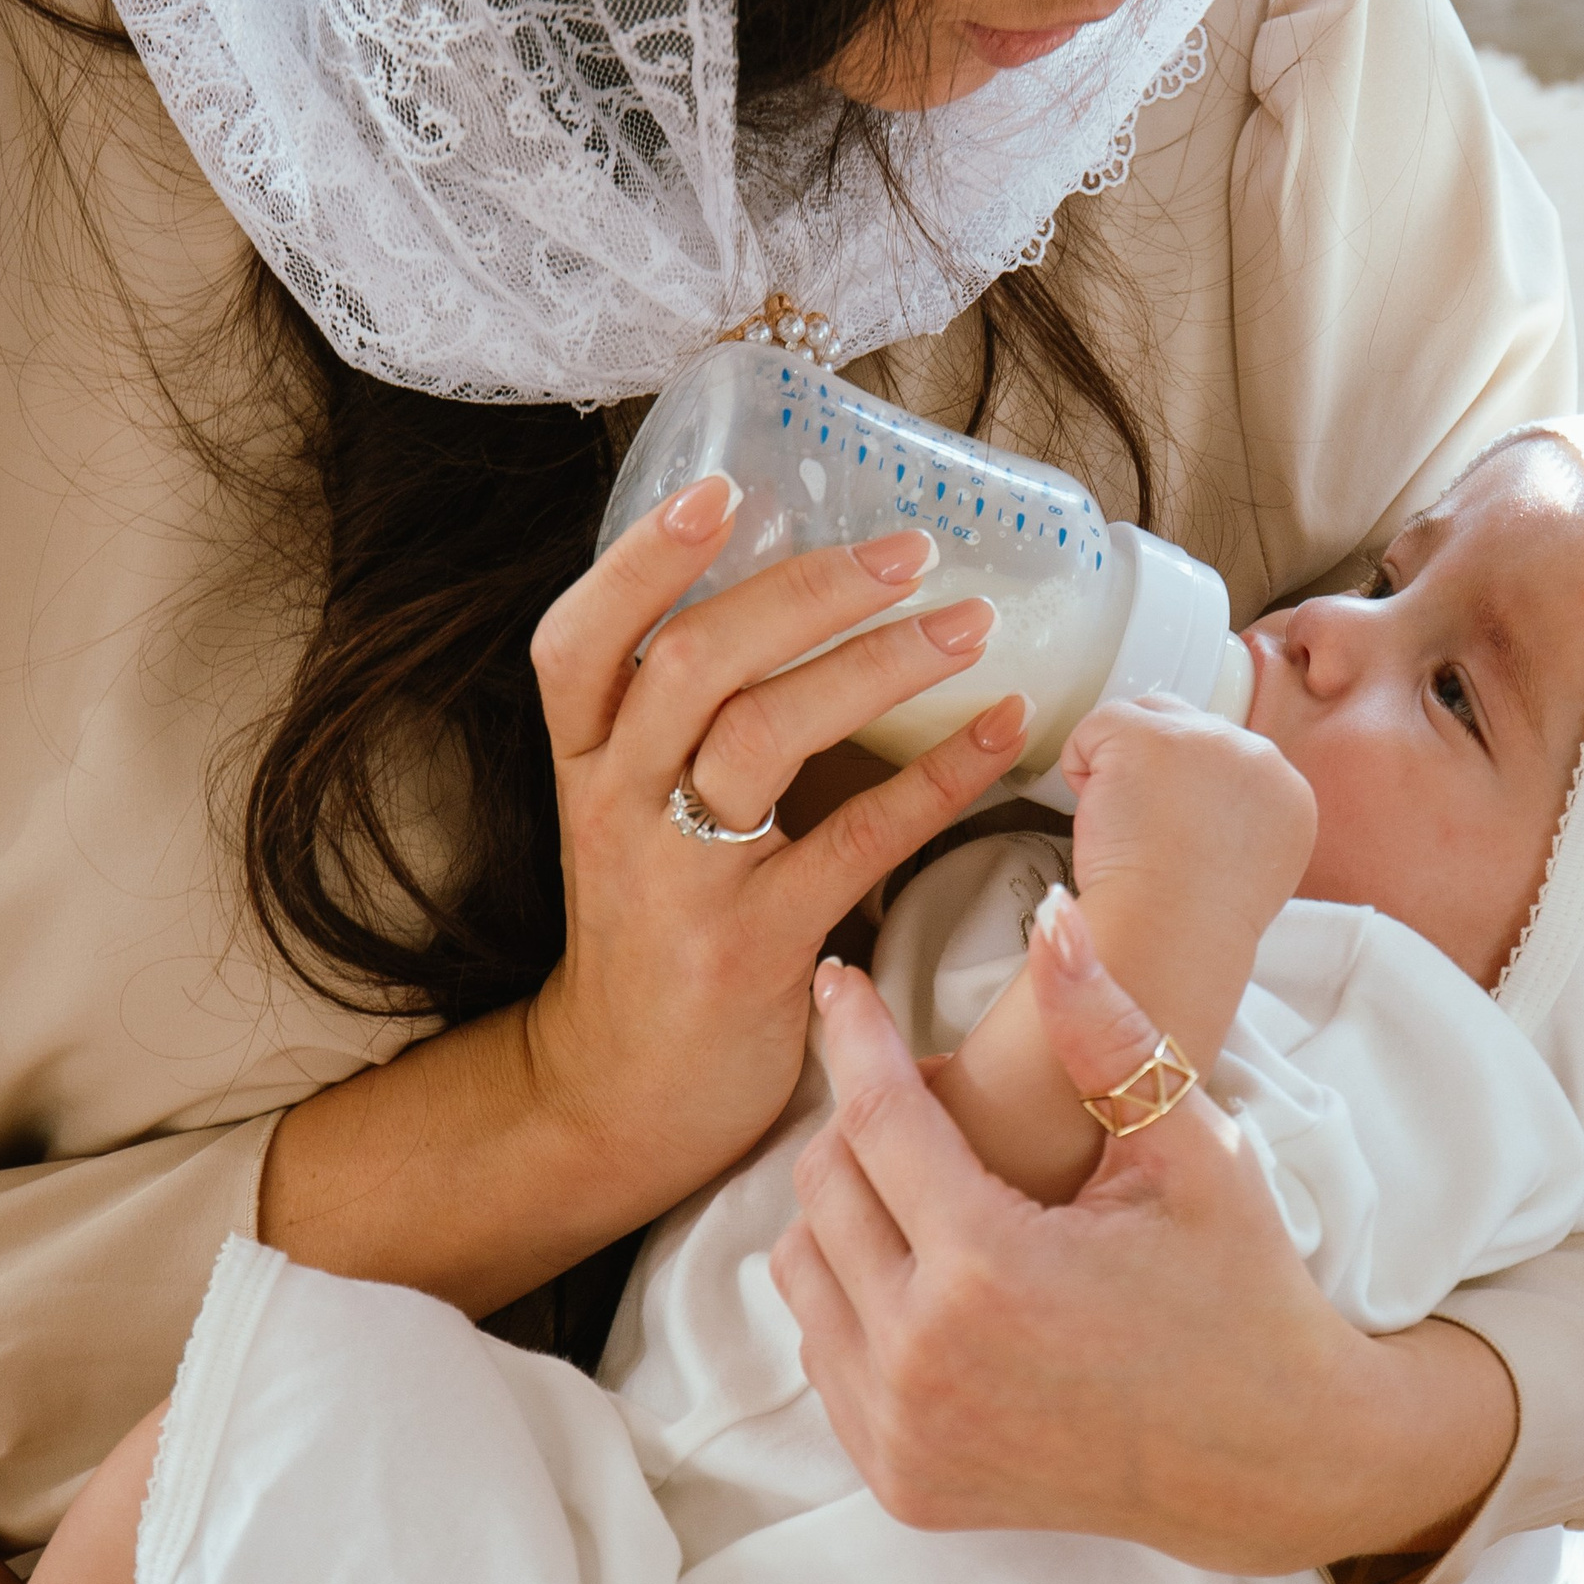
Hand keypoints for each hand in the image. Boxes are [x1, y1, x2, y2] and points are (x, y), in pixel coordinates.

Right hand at [519, 477, 1032, 1215]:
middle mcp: (613, 806)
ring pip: (765, 734)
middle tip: (911, 546)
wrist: (620, 1096)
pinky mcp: (751, 948)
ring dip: (879, 664)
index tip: (725, 487)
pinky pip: (856, 842)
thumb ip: (682, 723)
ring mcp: (677, 879)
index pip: (579, 637)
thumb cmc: (651, 929)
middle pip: (695, 662)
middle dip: (809, 590)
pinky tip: (1004, 732)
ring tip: (971, 623)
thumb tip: (806, 595)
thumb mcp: (629, 813)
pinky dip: (938, 777)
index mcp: (583, 760)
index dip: (644, 558)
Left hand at [773, 893, 1516, 1571]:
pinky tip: (923, 1262)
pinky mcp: (901, 1482)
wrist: (1271, 1460)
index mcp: (988, 1271)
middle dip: (859, 1118)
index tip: (841, 979)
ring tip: (924, 1176)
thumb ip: (1106, 1032)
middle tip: (923, 1092)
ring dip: (846, 1207)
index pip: (876, 1115)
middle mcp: (924, 1362)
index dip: (855, 1033)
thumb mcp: (1190, 1149)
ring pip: (802, 1270)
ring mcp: (905, 1435)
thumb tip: (1049, 913)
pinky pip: (822, 1351)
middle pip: (823, 1188)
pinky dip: (853, 1294)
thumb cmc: (1241, 1287)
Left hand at [1060, 695, 1313, 958]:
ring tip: (1126, 828)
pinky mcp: (1148, 736)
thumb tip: (1194, 799)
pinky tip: (1100, 816)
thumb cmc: (1190, 923)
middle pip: (1185, 726)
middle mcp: (1257, 755)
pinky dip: (1081, 767)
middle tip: (1144, 834)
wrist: (1169, 935)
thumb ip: (1233, 818)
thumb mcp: (1246, 865)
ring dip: (1120, 769)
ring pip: (1141, 720)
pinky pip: (1097, 727)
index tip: (1172, 836)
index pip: (1225, 757)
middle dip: (1153, 770)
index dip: (1183, 790)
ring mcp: (1204, 739)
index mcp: (1287, 792)